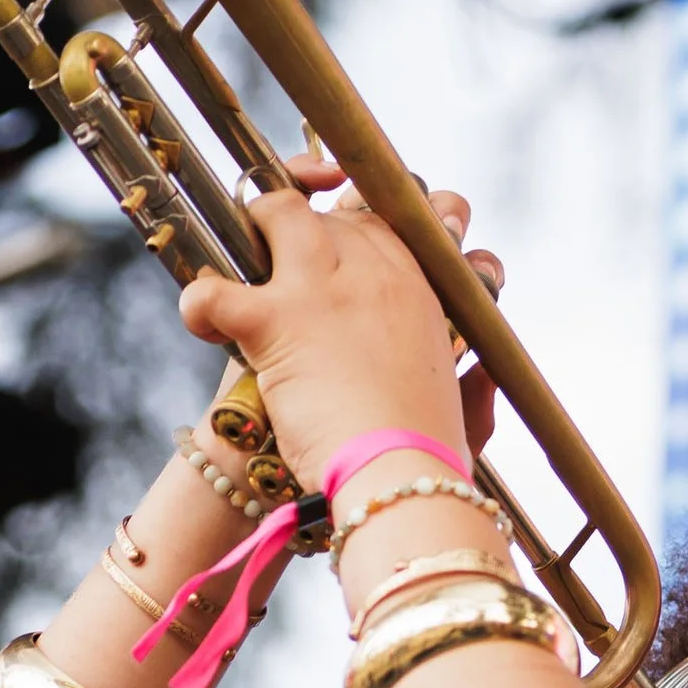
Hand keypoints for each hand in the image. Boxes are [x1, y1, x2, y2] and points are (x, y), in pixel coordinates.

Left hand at [180, 164, 500, 495]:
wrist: (400, 477)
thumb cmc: (432, 454)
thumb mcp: (470, 412)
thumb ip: (480, 388)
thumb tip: (487, 378)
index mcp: (423, 286)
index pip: (392, 218)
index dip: (369, 220)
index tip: (354, 245)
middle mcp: (375, 271)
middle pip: (336, 210)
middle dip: (310, 222)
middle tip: (287, 256)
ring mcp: (324, 288)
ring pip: (279, 212)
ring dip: (255, 224)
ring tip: (244, 262)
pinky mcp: (277, 320)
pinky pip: (218, 289)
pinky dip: (200, 302)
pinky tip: (204, 322)